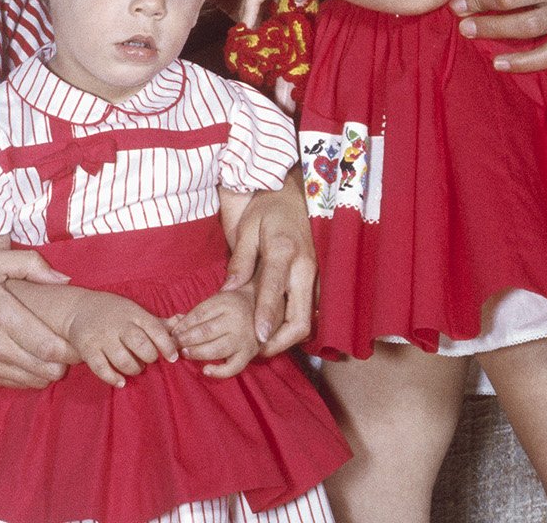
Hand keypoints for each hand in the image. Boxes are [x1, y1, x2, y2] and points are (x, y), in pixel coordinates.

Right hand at [0, 248, 73, 389]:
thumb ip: (29, 264)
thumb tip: (64, 279)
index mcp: (1, 312)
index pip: (51, 347)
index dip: (72, 348)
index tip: (76, 337)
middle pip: (48, 369)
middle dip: (64, 361)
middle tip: (67, 345)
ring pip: (35, 381)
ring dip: (48, 370)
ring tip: (48, 352)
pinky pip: (17, 384)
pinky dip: (29, 375)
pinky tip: (27, 357)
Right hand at [57, 292, 177, 388]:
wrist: (78, 308)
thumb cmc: (115, 313)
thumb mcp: (136, 313)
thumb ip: (159, 322)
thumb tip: (183, 321)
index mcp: (134, 314)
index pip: (155, 329)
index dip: (167, 345)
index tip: (173, 358)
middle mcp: (118, 324)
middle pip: (140, 344)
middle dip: (149, 357)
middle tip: (148, 360)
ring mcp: (102, 337)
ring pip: (122, 359)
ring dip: (133, 369)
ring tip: (135, 368)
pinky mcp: (88, 348)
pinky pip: (101, 368)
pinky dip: (112, 378)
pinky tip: (120, 381)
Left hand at [170, 286, 262, 377]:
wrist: (267, 309)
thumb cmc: (235, 305)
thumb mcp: (218, 300)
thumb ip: (198, 312)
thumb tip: (173, 323)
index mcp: (226, 303)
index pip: (199, 314)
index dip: (183, 324)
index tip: (171, 332)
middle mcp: (236, 321)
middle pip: (206, 331)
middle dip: (185, 339)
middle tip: (173, 344)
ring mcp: (244, 338)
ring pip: (217, 349)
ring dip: (197, 352)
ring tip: (184, 353)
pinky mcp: (250, 354)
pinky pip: (234, 367)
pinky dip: (219, 371)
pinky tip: (205, 370)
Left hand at [222, 179, 315, 354]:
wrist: (291, 195)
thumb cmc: (266, 210)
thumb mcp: (246, 228)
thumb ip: (240, 260)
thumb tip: (229, 289)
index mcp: (284, 250)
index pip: (275, 289)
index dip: (267, 315)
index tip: (258, 337)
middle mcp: (305, 266)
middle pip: (302, 316)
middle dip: (282, 339)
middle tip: (258, 351)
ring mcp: (315, 275)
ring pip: (310, 318)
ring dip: (289, 337)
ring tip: (264, 347)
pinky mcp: (316, 280)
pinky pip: (309, 310)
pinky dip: (294, 325)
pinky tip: (276, 332)